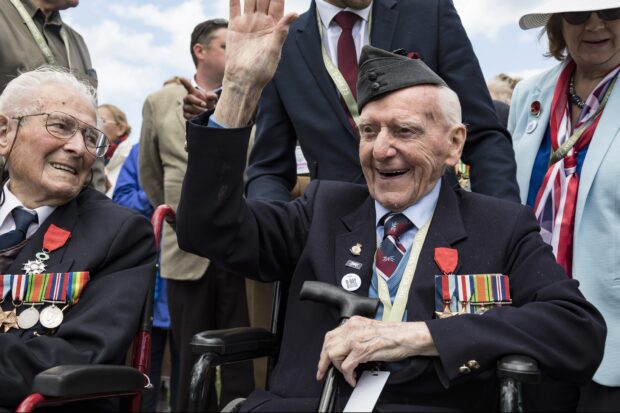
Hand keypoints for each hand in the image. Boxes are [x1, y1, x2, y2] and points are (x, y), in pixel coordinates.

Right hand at [179, 77, 218, 119]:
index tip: (181, 78)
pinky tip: (200, 117)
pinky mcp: (185, 115)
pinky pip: (188, 116)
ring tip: (205, 111)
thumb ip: (212, 96)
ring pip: (189, 108)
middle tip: (205, 104)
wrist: (207, 112)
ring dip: (198, 110)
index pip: (188, 86)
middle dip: (197, 101)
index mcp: (193, 92)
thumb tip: (212, 96)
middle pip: (189, 98)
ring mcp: (185, 107)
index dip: (184, 82)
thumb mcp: (211, 98)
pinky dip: (194, 117)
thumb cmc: (208, 102)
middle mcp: (187, 99)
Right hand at [224, 0, 297, 89]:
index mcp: (274, 27)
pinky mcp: (234, 27)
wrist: (242, 81)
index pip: (277, 2)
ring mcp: (248, 23)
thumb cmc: (261, 70)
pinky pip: (234, 7)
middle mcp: (261, 22)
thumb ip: (282, 30)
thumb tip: (295, 13)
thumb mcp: (274, 50)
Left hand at [316, 317, 436, 386]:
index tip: (323, 360)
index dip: (324, 350)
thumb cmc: (394, 335)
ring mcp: (356, 338)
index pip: (331, 335)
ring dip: (336, 368)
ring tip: (345, 375)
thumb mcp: (369, 330)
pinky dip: (347, 375)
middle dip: (323, 361)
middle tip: (323, 372)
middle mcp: (352, 328)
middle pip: (327, 344)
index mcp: (354, 323)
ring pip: (332, 354)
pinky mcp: (362, 350)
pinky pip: (346, 366)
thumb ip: (356, 336)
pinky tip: (352, 378)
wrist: (408, 336)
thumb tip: (346, 349)